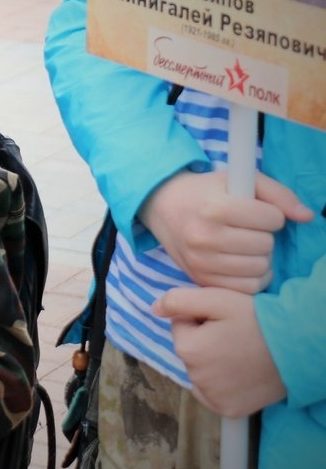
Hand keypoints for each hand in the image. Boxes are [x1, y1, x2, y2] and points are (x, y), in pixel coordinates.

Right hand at [140, 171, 311, 293]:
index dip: (271, 214)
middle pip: (266, 246)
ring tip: (246, 245)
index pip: (272, 219)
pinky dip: (252, 276)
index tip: (256, 211)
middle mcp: (203, 237)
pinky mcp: (200, 279)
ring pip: (259, 269)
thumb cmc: (206, 192)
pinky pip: (246, 287)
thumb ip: (278, 194)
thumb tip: (306, 216)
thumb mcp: (239, 180)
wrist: (163, 206)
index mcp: (214, 209)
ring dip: (261, 257)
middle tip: (249, 229)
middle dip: (265, 236)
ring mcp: (200, 261)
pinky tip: (242, 262)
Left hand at [153, 287, 285, 417]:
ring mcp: (211, 397)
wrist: (298, 349)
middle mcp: (194, 377)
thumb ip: (179, 301)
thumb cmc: (258, 320)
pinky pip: (211, 394)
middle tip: (234, 336)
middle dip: (204, 340)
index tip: (223, 320)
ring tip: (239, 353)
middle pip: (189, 350)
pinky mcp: (227, 410)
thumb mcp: (218, 299)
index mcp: (187, 348)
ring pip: (199, 371)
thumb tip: (154, 309)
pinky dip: (219, 385)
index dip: (200, 318)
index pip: (180, 326)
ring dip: (211, 362)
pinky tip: (238, 374)